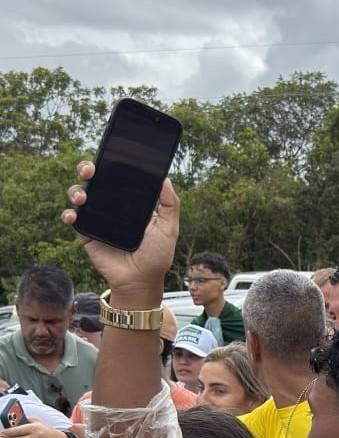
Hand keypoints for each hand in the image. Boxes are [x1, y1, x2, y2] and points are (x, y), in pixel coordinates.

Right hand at [62, 160, 179, 297]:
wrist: (140, 281)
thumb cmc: (156, 256)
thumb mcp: (168, 229)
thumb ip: (170, 205)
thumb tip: (166, 179)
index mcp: (129, 202)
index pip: (117, 177)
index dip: (110, 165)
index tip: (108, 156)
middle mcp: (111, 207)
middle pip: (95, 181)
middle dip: (88, 169)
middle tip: (90, 170)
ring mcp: (97, 219)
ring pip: (80, 195)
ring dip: (76, 190)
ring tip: (82, 197)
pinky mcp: (86, 233)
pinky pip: (73, 219)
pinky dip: (69, 214)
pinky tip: (73, 215)